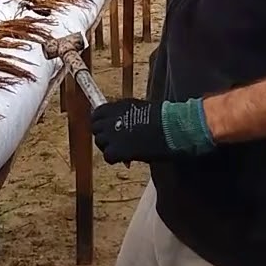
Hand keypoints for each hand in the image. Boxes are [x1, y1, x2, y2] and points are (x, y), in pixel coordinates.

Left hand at [89, 97, 215, 164]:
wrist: (170, 128)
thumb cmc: (163, 119)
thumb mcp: (140, 109)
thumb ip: (126, 115)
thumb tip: (122, 124)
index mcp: (118, 106)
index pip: (97, 113)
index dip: (101, 123)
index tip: (107, 129)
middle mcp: (111, 118)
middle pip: (95, 128)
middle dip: (103, 136)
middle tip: (114, 143)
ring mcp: (112, 134)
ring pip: (100, 142)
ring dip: (109, 147)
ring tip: (122, 151)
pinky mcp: (116, 149)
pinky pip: (108, 156)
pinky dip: (115, 159)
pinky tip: (126, 159)